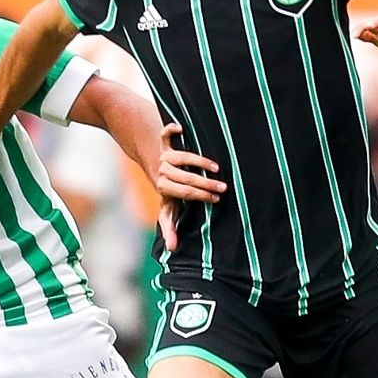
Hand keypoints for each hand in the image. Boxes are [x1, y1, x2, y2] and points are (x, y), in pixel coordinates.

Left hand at [154, 123, 221, 248]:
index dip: (200, 196)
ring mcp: (164, 156)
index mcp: (163, 188)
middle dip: (206, 184)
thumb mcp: (167, 208)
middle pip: (186, 178)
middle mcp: (162, 171)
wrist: (153, 166)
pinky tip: (181, 128)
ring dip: (200, 162)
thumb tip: (171, 250)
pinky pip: (165, 135)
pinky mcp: (165, 143)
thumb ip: (169, 226)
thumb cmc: (167, 191)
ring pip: (182, 158)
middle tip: (224, 187)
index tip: (216, 199)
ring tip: (216, 168)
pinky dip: (170, 130)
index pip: (184, 193)